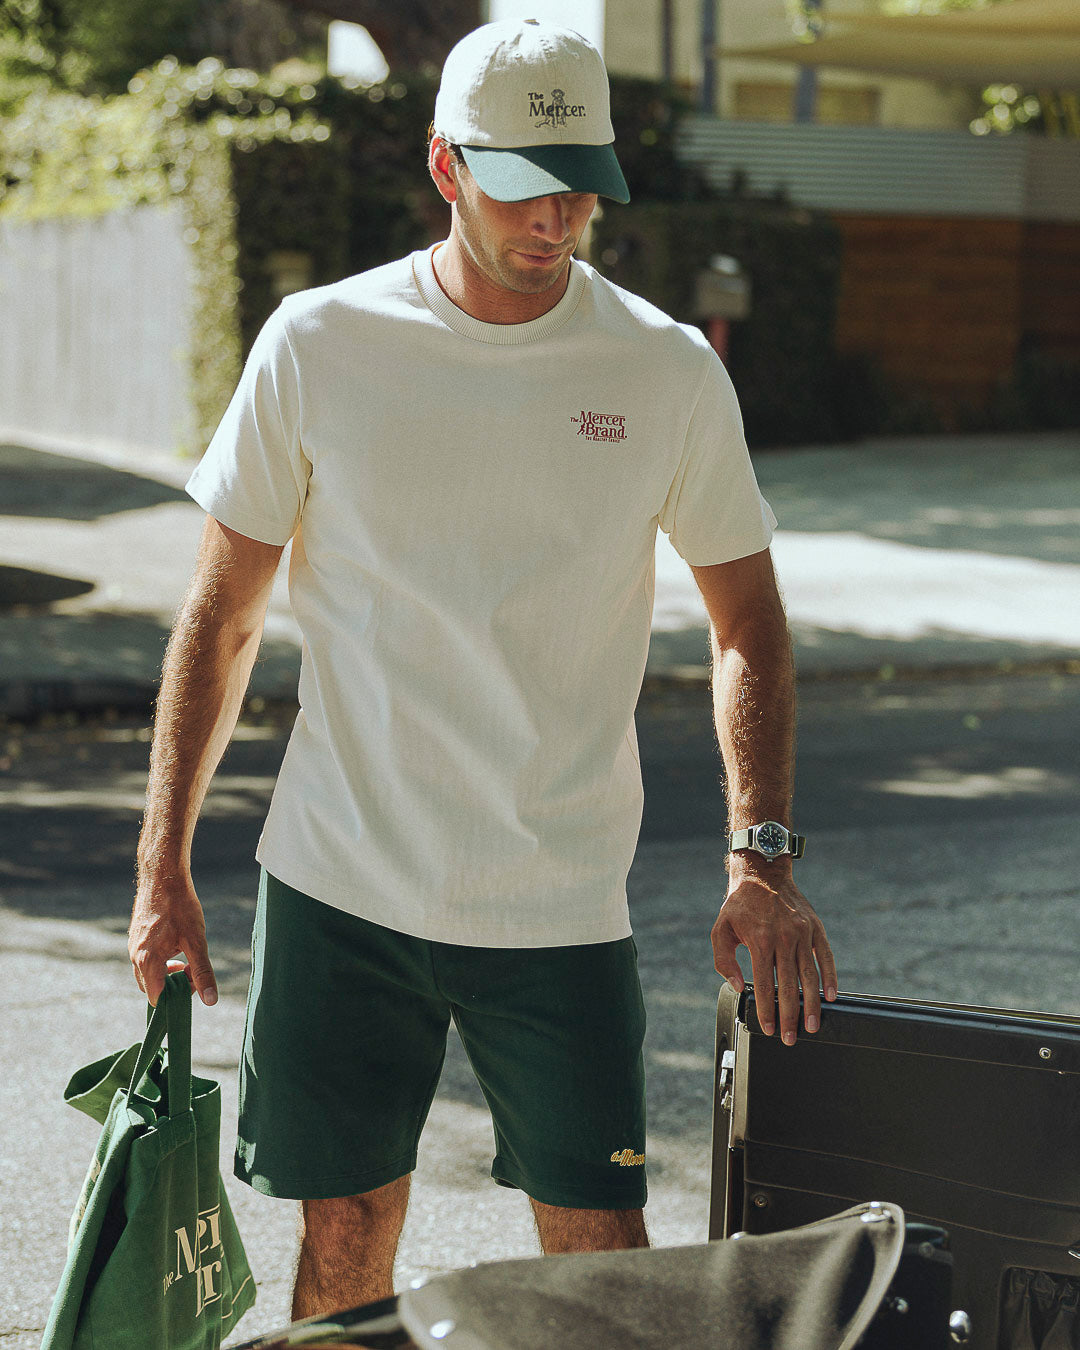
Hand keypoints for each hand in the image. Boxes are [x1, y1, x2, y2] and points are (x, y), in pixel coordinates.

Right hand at [128, 874, 216, 1007]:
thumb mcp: (196, 940)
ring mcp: (133, 946)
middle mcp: (135, 956)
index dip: (175, 998)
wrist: (163, 876)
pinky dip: (160, 961)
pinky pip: (145, 959)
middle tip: (192, 970)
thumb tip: (210, 1000)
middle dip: (171, 985)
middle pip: (151, 987)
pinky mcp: (135, 937)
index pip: (156, 997)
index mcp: (147, 960)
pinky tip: (176, 945)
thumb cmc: (180, 907)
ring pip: (147, 973)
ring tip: (186, 957)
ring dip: (166, 973)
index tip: (193, 983)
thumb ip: (202, 971)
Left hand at [711, 865, 836, 1044]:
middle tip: (791, 1038)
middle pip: (789, 986)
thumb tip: (739, 986)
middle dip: (790, 1016)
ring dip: (812, 1004)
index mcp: (760, 940)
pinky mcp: (815, 928)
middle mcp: (784, 938)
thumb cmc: (739, 904)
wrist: (763, 872)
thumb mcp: (720, 930)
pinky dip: (830, 978)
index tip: (768, 1029)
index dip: (767, 1010)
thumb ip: (724, 960)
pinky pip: (826, 957)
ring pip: (810, 976)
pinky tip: (831, 997)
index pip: (764, 984)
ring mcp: (803, 933)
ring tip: (813, 1025)